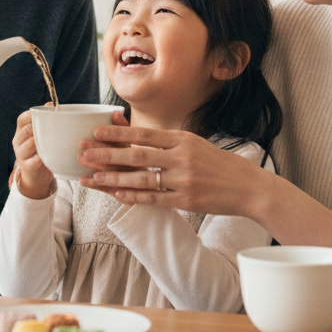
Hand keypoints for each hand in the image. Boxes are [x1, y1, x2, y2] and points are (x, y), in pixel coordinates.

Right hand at [10, 107, 54, 199]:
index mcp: (20, 131)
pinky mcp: (27, 166)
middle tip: (56, 127)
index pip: (22, 118)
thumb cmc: (39, 151)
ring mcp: (21, 154)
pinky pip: (37, 159)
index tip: (48, 112)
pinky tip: (53, 155)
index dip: (33, 114)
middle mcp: (17, 141)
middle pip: (27, 129)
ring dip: (44, 141)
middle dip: (41, 127)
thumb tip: (50, 103)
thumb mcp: (39, 136)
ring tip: (56, 140)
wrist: (35, 176)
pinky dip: (45, 156)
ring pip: (31, 143)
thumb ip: (43, 121)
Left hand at [77, 125, 261, 215]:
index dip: (118, 133)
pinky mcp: (186, 200)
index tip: (95, 131)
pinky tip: (116, 193)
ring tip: (91, 176)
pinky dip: (133, 196)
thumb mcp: (196, 144)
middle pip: (137, 154)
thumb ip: (168, 142)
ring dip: (113, 177)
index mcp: (183, 139)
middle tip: (83, 152)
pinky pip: (154, 199)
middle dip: (107, 154)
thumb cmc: (218, 164)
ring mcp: (184, 179)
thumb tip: (137, 135)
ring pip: (141, 178)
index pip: (144, 134)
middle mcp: (182, 156)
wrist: (248, 187)